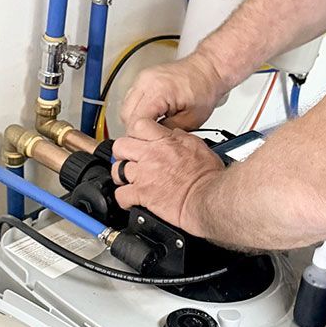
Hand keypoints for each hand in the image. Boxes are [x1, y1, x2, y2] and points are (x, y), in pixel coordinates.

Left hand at [111, 119, 223, 233]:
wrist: (208, 197)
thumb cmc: (208, 177)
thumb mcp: (198, 146)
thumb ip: (181, 138)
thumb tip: (173, 134)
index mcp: (165, 142)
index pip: (139, 126)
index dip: (135, 133)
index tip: (137, 141)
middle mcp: (151, 155)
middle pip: (121, 146)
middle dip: (122, 153)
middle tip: (129, 160)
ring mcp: (144, 175)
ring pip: (117, 170)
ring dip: (121, 176)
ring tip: (129, 181)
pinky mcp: (142, 194)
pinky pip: (120, 195)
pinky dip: (124, 199)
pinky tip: (131, 200)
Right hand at [120, 50, 225, 133]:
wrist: (207, 70)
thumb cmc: (204, 89)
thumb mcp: (191, 120)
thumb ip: (167, 132)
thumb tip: (152, 140)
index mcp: (159, 90)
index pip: (136, 121)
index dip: (140, 136)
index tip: (147, 144)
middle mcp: (147, 81)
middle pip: (126, 114)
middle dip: (135, 130)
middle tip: (148, 139)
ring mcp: (142, 78)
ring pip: (125, 108)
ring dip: (134, 120)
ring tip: (151, 127)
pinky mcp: (142, 79)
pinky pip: (131, 99)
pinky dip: (137, 111)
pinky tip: (150, 117)